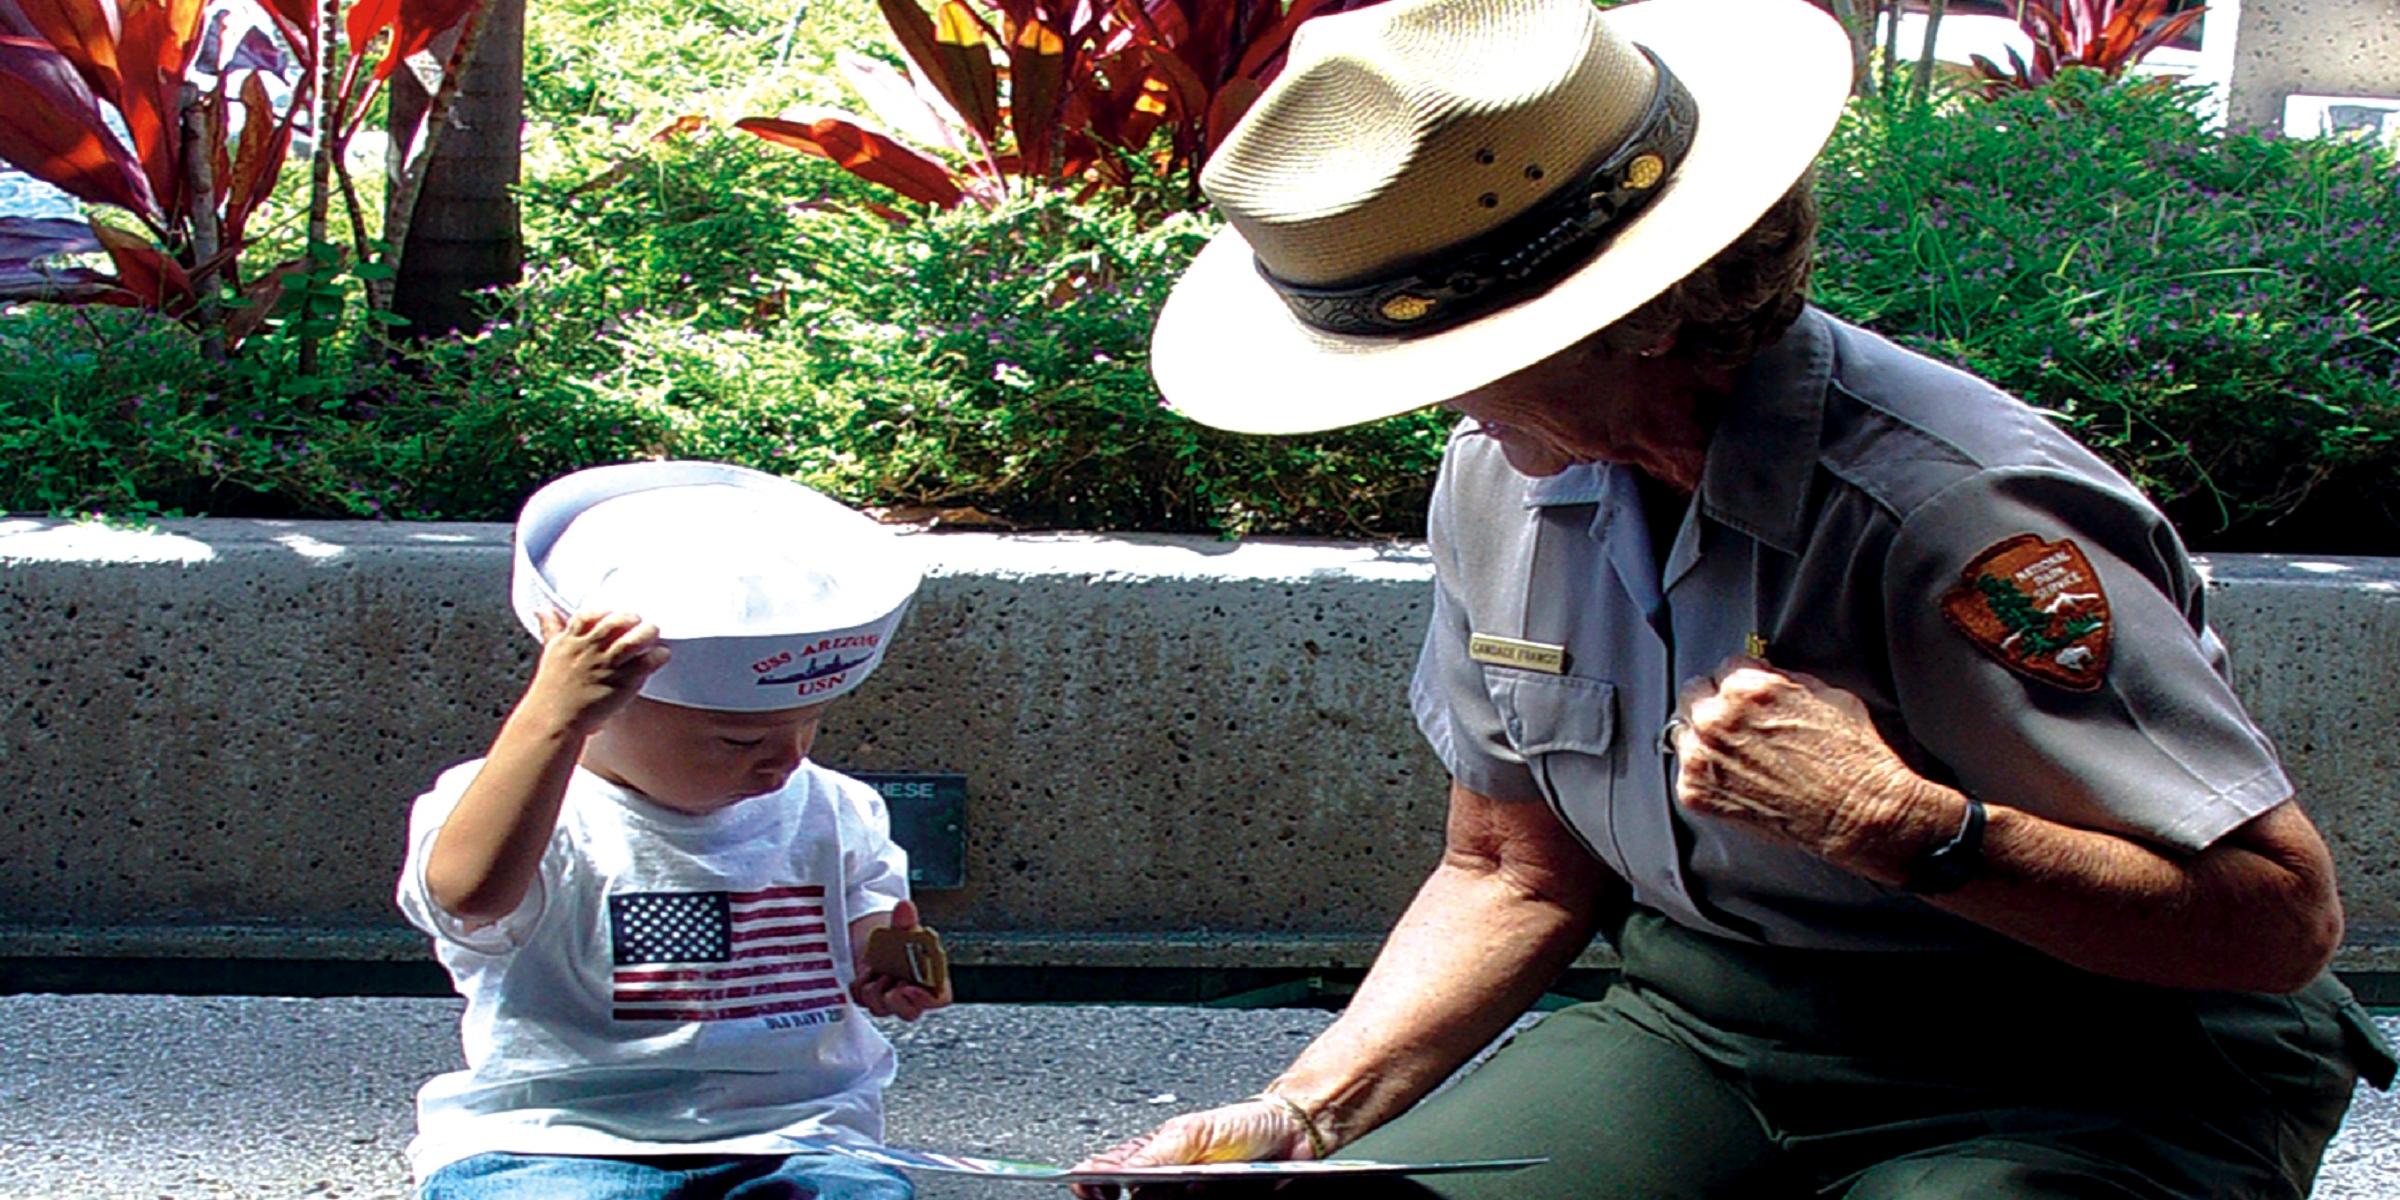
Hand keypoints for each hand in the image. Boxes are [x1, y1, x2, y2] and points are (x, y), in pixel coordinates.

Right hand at [522, 610, 669, 734]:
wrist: (554, 722)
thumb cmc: (552, 690)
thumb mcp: (552, 653)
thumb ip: (551, 628)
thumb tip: (543, 608)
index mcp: (570, 641)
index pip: (589, 614)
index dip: (604, 610)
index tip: (612, 612)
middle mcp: (589, 651)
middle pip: (615, 623)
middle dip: (631, 618)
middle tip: (638, 622)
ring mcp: (606, 666)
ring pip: (633, 640)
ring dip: (647, 633)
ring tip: (652, 634)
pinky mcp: (622, 683)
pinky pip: (646, 662)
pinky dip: (658, 655)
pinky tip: (661, 654)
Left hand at [849, 900, 951, 1020]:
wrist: (877, 939)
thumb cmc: (900, 937)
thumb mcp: (904, 927)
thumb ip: (906, 920)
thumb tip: (905, 906)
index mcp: (932, 979)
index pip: (939, 999)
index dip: (926, 998)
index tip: (908, 987)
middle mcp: (913, 995)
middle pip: (909, 1012)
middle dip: (895, 998)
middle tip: (887, 977)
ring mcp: (891, 1001)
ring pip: (882, 1009)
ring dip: (874, 988)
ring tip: (875, 968)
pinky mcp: (871, 1001)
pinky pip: (861, 1002)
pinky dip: (859, 987)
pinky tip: (864, 973)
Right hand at [1068, 1098, 1311, 1199]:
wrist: (1292, 1137)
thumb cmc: (1242, 1124)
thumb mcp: (1191, 1134)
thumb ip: (1151, 1154)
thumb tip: (1107, 1172)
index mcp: (1150, 1156)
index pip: (1104, 1176)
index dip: (1092, 1185)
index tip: (1094, 1189)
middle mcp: (1163, 1184)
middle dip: (1147, 1195)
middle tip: (1172, 1183)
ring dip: (1183, 1198)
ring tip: (1204, 1183)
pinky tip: (1217, 1191)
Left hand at [1670, 660, 1953, 884]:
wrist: (1857, 814)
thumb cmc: (1851, 756)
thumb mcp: (1826, 695)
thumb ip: (1781, 680)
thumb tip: (1764, 674)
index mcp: (1747, 688)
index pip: (1726, 665)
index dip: (1744, 680)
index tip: (1752, 696)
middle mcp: (1716, 719)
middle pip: (1695, 692)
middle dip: (1716, 702)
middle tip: (1739, 722)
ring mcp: (1701, 757)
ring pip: (1684, 730)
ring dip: (1704, 736)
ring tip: (1737, 751)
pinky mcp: (1696, 791)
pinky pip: (1687, 768)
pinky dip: (1706, 771)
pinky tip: (1736, 777)